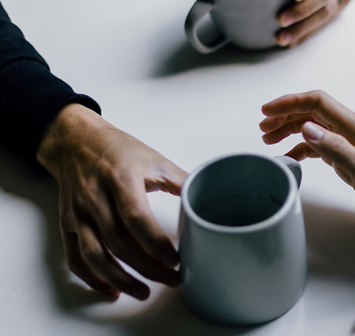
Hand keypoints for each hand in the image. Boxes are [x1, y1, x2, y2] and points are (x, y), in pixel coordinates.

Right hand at [36, 104, 187, 299]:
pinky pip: (75, 257)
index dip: (156, 243)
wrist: (76, 141)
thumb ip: (181, 180)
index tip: (176, 259)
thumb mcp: (155, 158)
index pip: (136, 217)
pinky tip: (112, 289)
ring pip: (95, 254)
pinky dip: (92, 277)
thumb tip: (208, 198)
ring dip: (120, 278)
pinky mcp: (68, 223)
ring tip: (144, 292)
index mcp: (121, 178)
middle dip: (147, 267)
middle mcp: (95, 197)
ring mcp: (78, 212)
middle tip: (171, 279)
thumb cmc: (119, 150)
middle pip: (118, 242)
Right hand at [260, 90, 354, 225]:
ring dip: (291, 129)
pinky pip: (320, 144)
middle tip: (263, 128)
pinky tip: (291, 157)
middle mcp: (353, 130)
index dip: (290, 102)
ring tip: (270, 140)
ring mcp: (351, 142)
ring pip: (314, 126)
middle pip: (313, 111)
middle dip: (286, 115)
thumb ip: (337, 150)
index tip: (267, 111)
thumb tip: (307, 128)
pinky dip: (302, 147)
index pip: (318, 102)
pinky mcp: (349, 156)